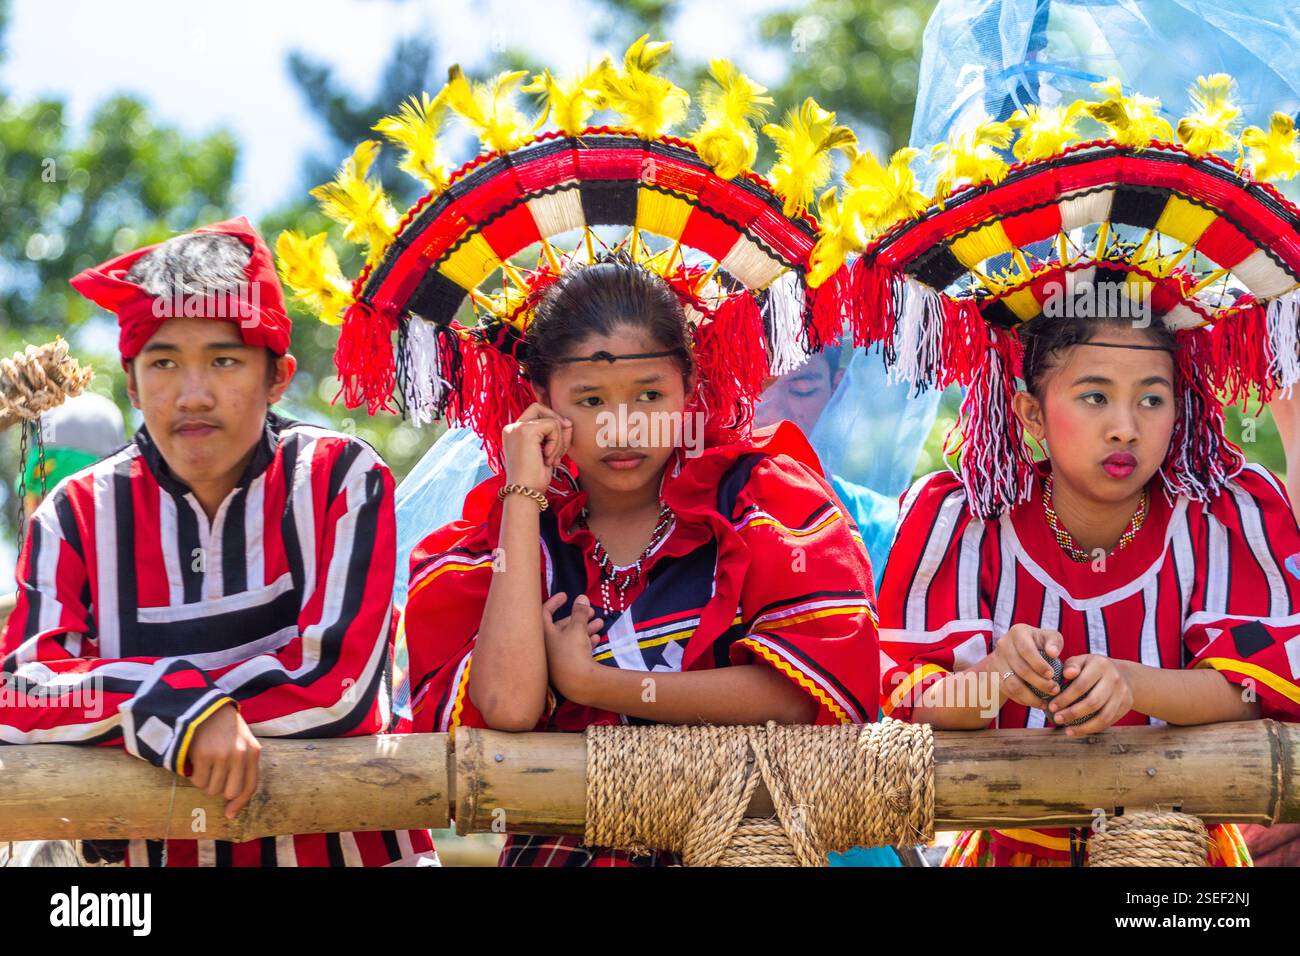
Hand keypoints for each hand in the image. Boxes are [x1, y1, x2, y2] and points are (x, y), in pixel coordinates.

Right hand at [187, 701, 261, 818]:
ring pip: (211, 789)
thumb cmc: (224, 728)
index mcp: (253, 751)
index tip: (229, 814)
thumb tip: (234, 800)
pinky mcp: (203, 754)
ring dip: (205, 782)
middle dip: (219, 789)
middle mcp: (240, 754)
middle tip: (213, 776)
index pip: (250, 786)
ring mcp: (222, 755)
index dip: (239, 803)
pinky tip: (195, 761)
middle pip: (229, 792)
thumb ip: (243, 764)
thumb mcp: (242, 741)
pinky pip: (197, 781)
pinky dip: (194, 776)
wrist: (204, 706)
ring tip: (204, 765)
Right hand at [501, 403, 572, 493]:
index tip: (558, 446)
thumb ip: (552, 436)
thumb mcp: (545, 453)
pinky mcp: (526, 431)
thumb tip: (568, 422)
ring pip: (551, 420)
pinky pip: (553, 426)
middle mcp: (512, 427)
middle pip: (542, 409)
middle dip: (558, 426)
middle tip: (561, 449)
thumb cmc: (533, 479)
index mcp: (514, 432)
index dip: (552, 424)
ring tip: (552, 459)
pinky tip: (548, 458)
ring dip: (559, 441)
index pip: (537, 413)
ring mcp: (517, 428)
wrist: (524, 493)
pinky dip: (557, 443)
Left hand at [541, 592, 603, 702]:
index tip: (565, 595)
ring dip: (585, 629)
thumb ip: (579, 612)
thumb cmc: (572, 652)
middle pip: (561, 626)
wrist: (578, 685)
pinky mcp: (565, 667)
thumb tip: (582, 597)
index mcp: (543, 634)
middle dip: (578, 617)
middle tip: (591, 611)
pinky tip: (596, 639)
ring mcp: (555, 658)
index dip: (554, 602)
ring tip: (599, 623)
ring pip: (570, 638)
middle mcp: (546, 646)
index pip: (544, 612)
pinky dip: (584, 642)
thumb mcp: (577, 628)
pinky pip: (574, 650)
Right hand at [988, 624, 1063, 709]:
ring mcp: (997, 661)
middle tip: (1054, 690)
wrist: (1016, 650)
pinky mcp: (994, 675)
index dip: (1039, 664)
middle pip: (1020, 669)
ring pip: (1012, 684)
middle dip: (1040, 683)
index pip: (1026, 650)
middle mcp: (1004, 645)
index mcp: (1017, 632)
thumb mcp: (1048, 637)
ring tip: (1045, 702)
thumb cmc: (1039, 643)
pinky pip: (1008, 692)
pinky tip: (1036, 703)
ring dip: (1030, 696)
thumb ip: (1054, 642)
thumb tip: (1053, 653)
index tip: (1052, 675)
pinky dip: (1023, 700)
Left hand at [1049, 655, 1132, 735]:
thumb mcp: (1081, 661)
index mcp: (1100, 664)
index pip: (1081, 685)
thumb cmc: (1091, 667)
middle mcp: (1114, 678)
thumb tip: (1066, 674)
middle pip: (1092, 702)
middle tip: (1057, 719)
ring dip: (1084, 726)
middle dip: (1072, 713)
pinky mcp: (1127, 705)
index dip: (1065, 698)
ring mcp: (1123, 693)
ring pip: (1103, 716)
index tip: (1051, 707)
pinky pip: (1109, 721)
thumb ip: (1071, 666)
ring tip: (1067, 730)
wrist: (1121, 673)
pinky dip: (1093, 728)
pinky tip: (1079, 730)